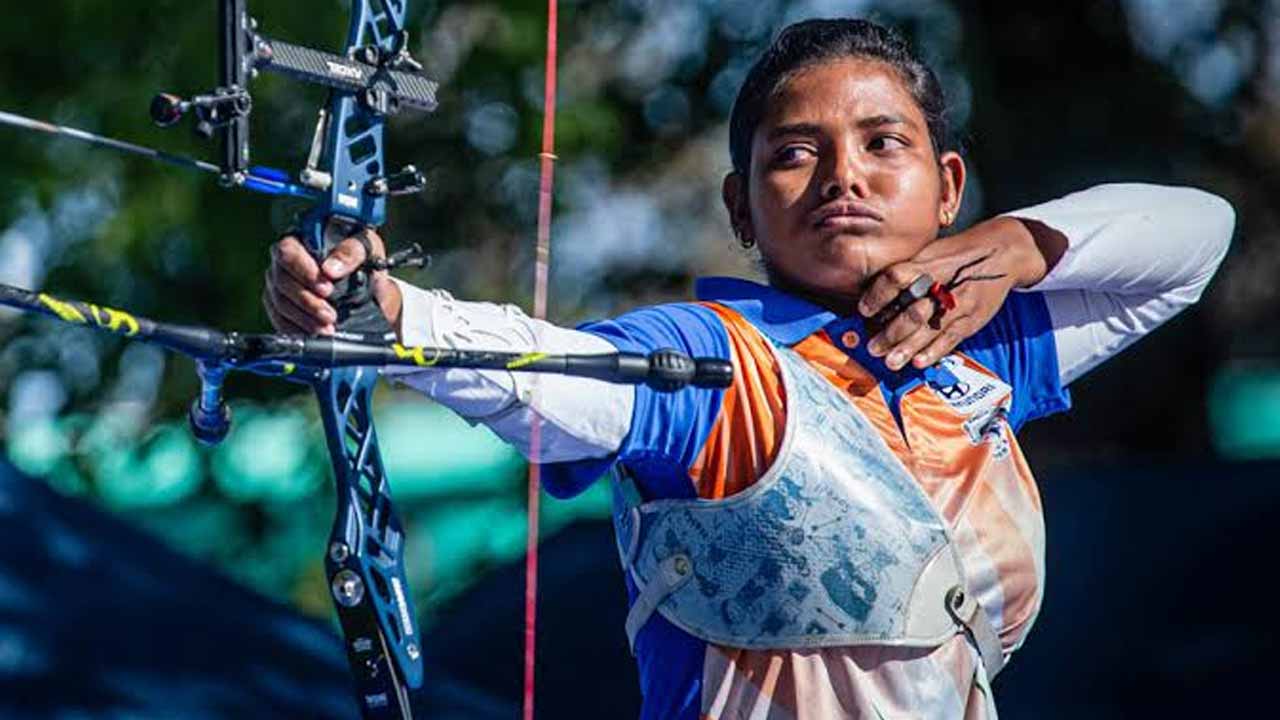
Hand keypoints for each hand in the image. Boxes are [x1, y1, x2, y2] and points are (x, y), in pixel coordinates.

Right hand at [262, 227, 402, 337]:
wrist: (366, 279)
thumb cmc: (361, 256)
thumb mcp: (364, 247)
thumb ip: (350, 252)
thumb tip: (331, 269)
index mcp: (299, 240)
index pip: (288, 253)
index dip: (304, 272)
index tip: (327, 289)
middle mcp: (283, 261)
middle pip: (282, 281)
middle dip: (307, 301)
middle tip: (330, 314)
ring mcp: (279, 283)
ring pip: (279, 302)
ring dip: (303, 318)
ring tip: (327, 327)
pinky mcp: (280, 304)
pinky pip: (278, 318)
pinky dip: (295, 328)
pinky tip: (313, 332)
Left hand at [857, 217, 1058, 370]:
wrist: (1003, 253)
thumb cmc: (958, 255)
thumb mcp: (930, 253)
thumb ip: (906, 272)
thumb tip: (873, 295)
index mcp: (928, 263)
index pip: (897, 277)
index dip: (877, 295)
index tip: (863, 311)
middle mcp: (944, 283)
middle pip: (914, 310)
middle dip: (891, 333)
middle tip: (873, 348)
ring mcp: (961, 302)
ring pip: (932, 329)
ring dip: (909, 348)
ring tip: (891, 362)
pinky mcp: (973, 319)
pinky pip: (951, 338)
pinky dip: (934, 351)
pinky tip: (919, 362)